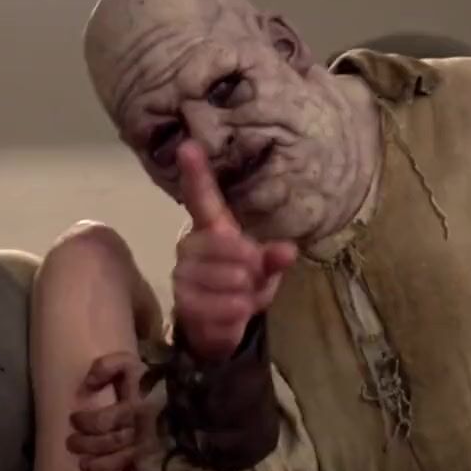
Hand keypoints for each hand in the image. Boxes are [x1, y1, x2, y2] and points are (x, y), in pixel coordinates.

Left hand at [66, 351, 151, 470]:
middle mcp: (140, 430)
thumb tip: (86, 384)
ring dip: (99, 465)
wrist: (196, 400)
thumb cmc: (158, 382)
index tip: (73, 419)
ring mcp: (149, 448)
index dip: (84, 422)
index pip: (102, 421)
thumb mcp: (133, 364)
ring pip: (119, 460)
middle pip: (108, 443)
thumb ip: (108, 366)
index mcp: (134, 407)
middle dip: (86, 445)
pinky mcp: (158, 459)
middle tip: (71, 444)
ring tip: (84, 465)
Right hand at [172, 141, 296, 360]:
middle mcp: (189, 246)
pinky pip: (215, 305)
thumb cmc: (242, 285)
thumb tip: (289, 251)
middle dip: (247, 264)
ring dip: (244, 291)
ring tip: (246, 296)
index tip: (189, 145)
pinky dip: (234, 312)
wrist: (220, 325)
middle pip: (220, 244)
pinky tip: (237, 311)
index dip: (196, 173)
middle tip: (255, 275)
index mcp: (210, 229)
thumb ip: (274, 258)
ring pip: (221, 277)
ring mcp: (182, 274)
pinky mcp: (182, 304)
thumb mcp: (265, 270)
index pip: (201, 198)